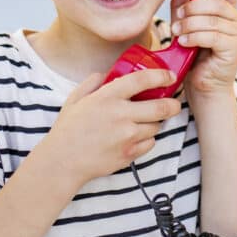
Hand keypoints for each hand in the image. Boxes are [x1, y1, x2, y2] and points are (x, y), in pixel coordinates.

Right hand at [43, 68, 182, 186]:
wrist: (63, 161)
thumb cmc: (68, 130)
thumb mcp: (75, 99)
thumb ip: (92, 82)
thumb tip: (106, 74)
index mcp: (107, 97)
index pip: (142, 80)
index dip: (161, 75)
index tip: (170, 76)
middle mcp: (121, 115)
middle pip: (161, 107)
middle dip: (173, 104)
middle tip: (174, 103)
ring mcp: (127, 136)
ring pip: (156, 126)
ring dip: (154, 123)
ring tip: (143, 122)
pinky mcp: (130, 154)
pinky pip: (150, 143)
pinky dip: (146, 139)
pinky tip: (135, 137)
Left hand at [170, 0, 236, 96]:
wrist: (203, 86)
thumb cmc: (195, 56)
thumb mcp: (185, 26)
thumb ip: (182, 7)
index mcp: (227, 11)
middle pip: (217, 3)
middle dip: (193, 8)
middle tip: (177, 16)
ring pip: (212, 20)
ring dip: (189, 24)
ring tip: (176, 32)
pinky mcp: (234, 48)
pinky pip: (213, 36)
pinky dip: (194, 37)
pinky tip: (183, 42)